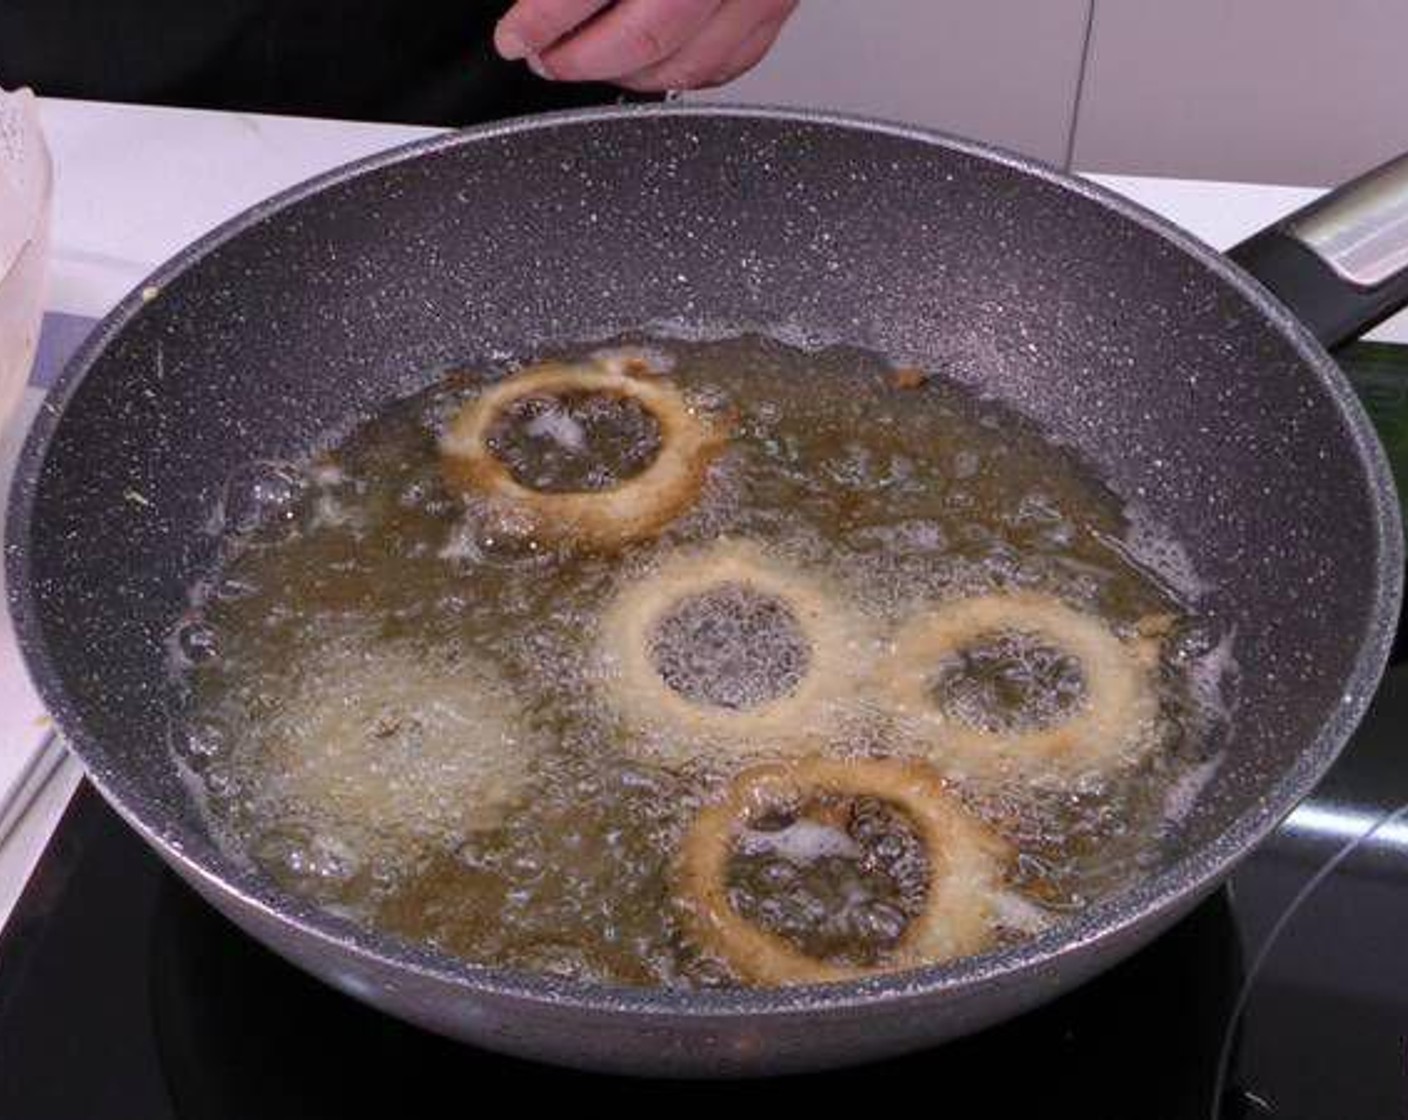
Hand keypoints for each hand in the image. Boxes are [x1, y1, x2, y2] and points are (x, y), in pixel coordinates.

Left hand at [494, 0, 797, 91]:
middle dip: (581, 59)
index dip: (545, 19)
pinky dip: (684, 73)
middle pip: (648, 33)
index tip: (516, 36)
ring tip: (588, 62)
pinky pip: (731, 60)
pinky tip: (649, 64)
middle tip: (544, 58)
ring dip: (628, 76)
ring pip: (690, 62)